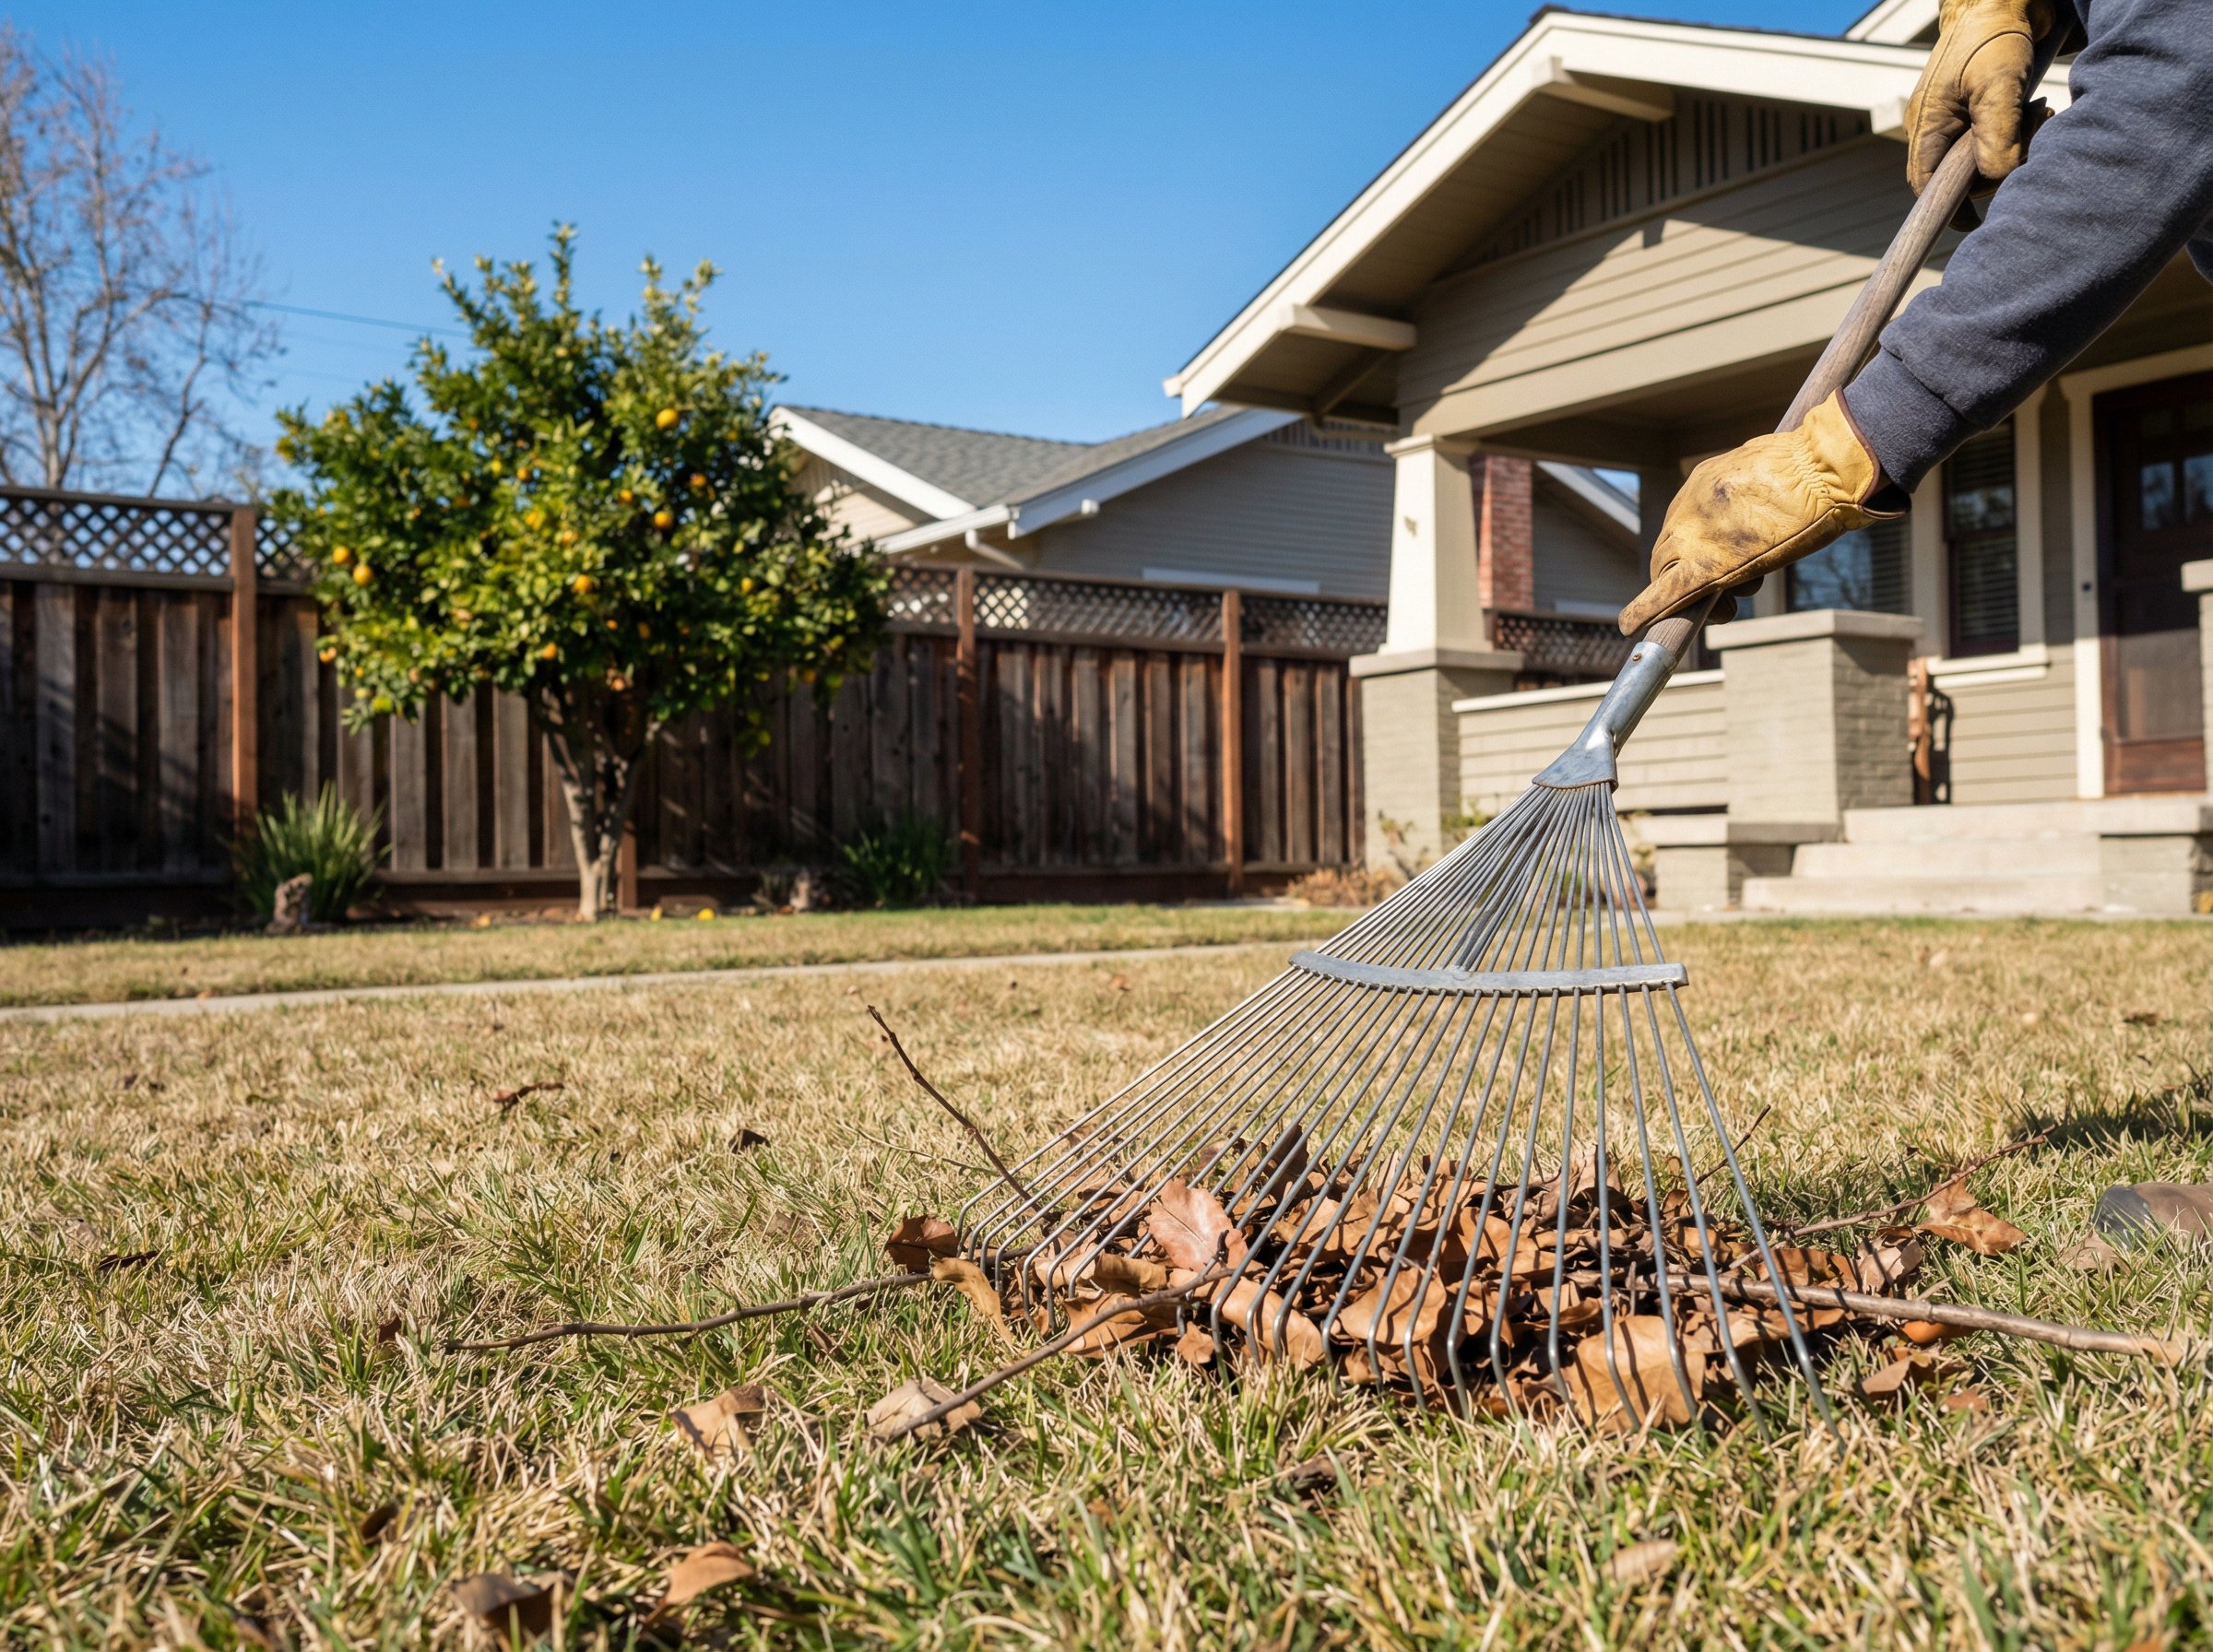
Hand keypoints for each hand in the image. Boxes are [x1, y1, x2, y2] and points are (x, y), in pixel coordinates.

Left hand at [1617, 392, 1898, 636]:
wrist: (1821, 473)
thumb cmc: (1813, 473)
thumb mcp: (1773, 478)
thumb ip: (1754, 499)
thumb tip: (1767, 513)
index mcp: (1704, 481)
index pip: (1686, 526)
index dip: (1694, 550)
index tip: (1712, 566)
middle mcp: (1688, 507)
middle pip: (1672, 553)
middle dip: (1687, 579)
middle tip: (1721, 600)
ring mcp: (1692, 536)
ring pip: (1676, 574)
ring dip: (1704, 596)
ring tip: (1738, 597)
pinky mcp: (1704, 567)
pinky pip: (1666, 593)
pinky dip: (1647, 610)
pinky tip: (1630, 625)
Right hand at [1906, 0, 2051, 193]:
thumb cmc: (1994, 34)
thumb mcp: (1997, 85)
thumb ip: (1996, 134)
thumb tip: (1998, 177)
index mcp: (1926, 125)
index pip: (1926, 184)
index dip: (1947, 207)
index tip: (1973, 222)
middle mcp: (1938, 127)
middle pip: (1961, 174)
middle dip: (1999, 165)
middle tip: (2032, 131)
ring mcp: (1959, 119)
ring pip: (1984, 157)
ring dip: (2017, 145)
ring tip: (2038, 113)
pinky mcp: (1982, 110)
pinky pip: (1998, 138)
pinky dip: (2021, 132)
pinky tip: (2036, 110)